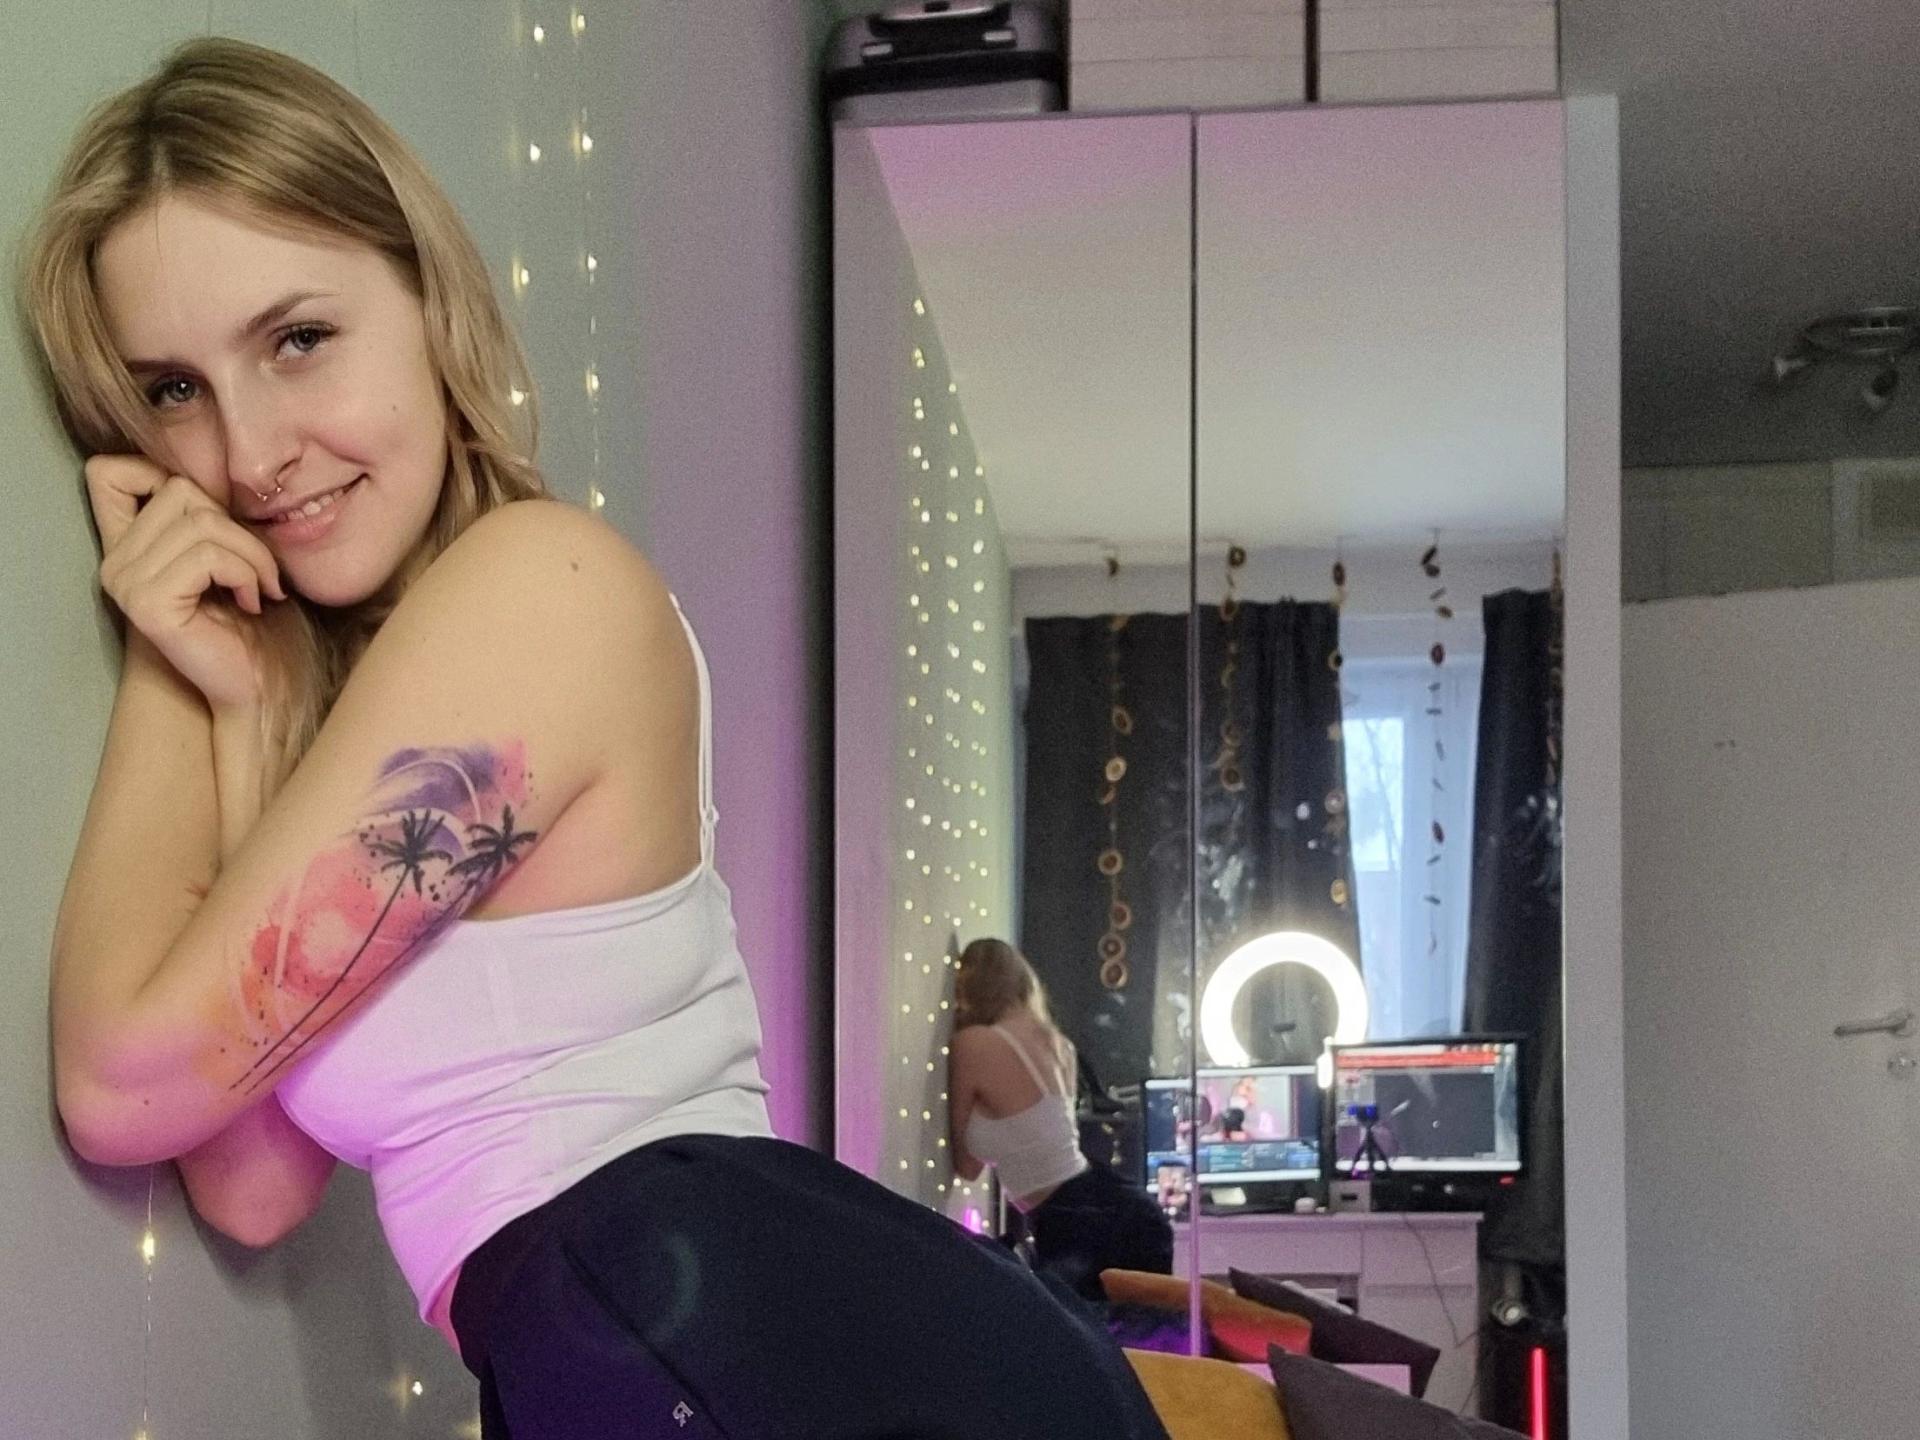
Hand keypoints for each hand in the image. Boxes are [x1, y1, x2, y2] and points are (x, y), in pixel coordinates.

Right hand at [86, 455, 287, 713]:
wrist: (253, 685)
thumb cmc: (244, 620)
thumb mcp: (222, 554)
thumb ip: (201, 516)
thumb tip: (216, 468)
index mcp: (124, 545)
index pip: (109, 472)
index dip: (160, 474)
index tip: (212, 517)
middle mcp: (114, 563)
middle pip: (180, 491)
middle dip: (236, 526)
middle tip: (261, 569)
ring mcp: (125, 584)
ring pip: (201, 523)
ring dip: (251, 554)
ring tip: (261, 587)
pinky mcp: (149, 605)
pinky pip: (207, 557)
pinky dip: (246, 573)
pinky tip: (252, 602)